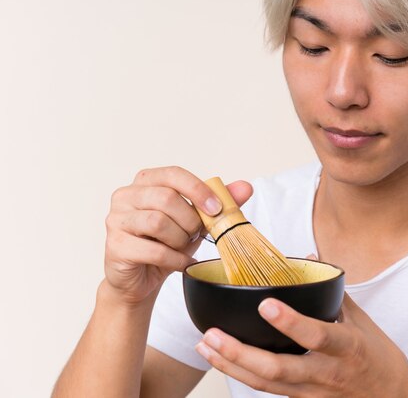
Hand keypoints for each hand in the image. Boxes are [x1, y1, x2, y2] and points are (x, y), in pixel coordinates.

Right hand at [103, 166, 251, 304]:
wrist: (141, 279)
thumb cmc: (166, 244)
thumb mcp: (196, 221)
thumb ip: (220, 202)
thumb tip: (246, 187)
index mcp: (146, 181)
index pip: (174, 174)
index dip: (198, 190)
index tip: (217, 208)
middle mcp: (126, 196)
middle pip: (166, 198)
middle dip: (190, 220)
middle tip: (196, 234)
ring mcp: (116, 220)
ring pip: (158, 222)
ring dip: (180, 239)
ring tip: (184, 247)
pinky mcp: (115, 246)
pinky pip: (153, 250)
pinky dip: (175, 259)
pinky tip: (181, 263)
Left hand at [195, 293, 407, 397]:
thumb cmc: (379, 357)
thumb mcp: (363, 321)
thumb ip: (334, 291)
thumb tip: (312, 257)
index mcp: (346, 347)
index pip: (316, 335)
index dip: (290, 322)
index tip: (266, 304)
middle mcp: (327, 372)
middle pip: (277, 369)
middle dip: (241, 354)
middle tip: (213, 335)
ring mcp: (312, 392)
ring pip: (265, 384)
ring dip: (231, 366)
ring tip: (205, 346)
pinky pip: (267, 389)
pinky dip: (241, 375)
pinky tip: (222, 360)